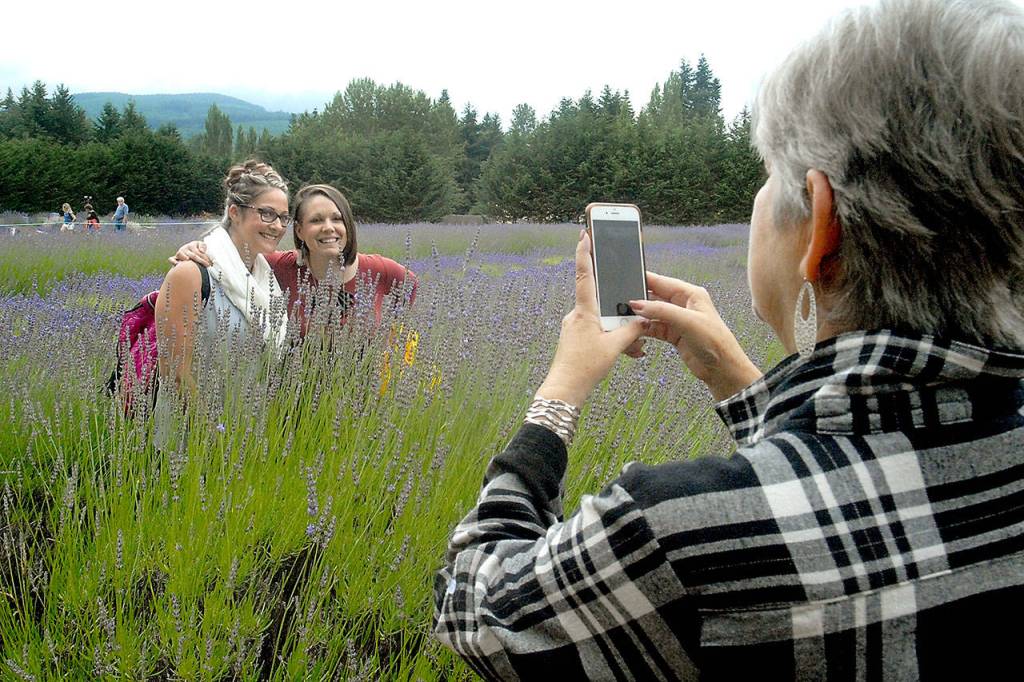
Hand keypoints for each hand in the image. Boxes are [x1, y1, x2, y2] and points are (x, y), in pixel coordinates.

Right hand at [168, 240, 211, 266]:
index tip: (209, 263)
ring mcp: (179, 252)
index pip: (198, 252)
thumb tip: (201, 251)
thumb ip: (203, 246)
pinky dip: (173, 261)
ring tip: (189, 261)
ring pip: (180, 254)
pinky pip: (171, 259)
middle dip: (200, 261)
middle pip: (191, 255)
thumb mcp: (201, 245)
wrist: (191, 250)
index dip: (204, 258)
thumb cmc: (198, 248)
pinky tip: (177, 265)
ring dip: (184, 258)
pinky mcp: (175, 257)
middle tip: (206, 266)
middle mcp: (184, 248)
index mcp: (191, 245)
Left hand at [536, 231, 647, 406]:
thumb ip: (632, 330)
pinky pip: (597, 332)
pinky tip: (623, 354)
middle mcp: (576, 315)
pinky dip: (611, 340)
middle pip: (600, 301)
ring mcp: (575, 327)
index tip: (585, 234)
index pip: (584, 275)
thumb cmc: (585, 368)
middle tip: (630, 322)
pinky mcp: (576, 339)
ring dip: (617, 332)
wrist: (564, 391)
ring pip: (601, 320)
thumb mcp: (615, 347)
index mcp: (584, 311)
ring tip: (631, 350)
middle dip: (618, 309)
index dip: (585, 253)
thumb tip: (643, 320)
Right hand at [629, 273, 761, 400]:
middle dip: (639, 300)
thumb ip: (662, 311)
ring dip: (640, 317)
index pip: (662, 282)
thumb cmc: (715, 342)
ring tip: (626, 318)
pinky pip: (654, 327)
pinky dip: (644, 329)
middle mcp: (683, 305)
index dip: (644, 281)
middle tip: (622, 303)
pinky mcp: (673, 334)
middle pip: (655, 297)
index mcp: (690, 294)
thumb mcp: (687, 322)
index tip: (627, 280)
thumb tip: (638, 304)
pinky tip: (636, 331)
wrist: (722, 369)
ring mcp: (677, 320)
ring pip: (652, 313)